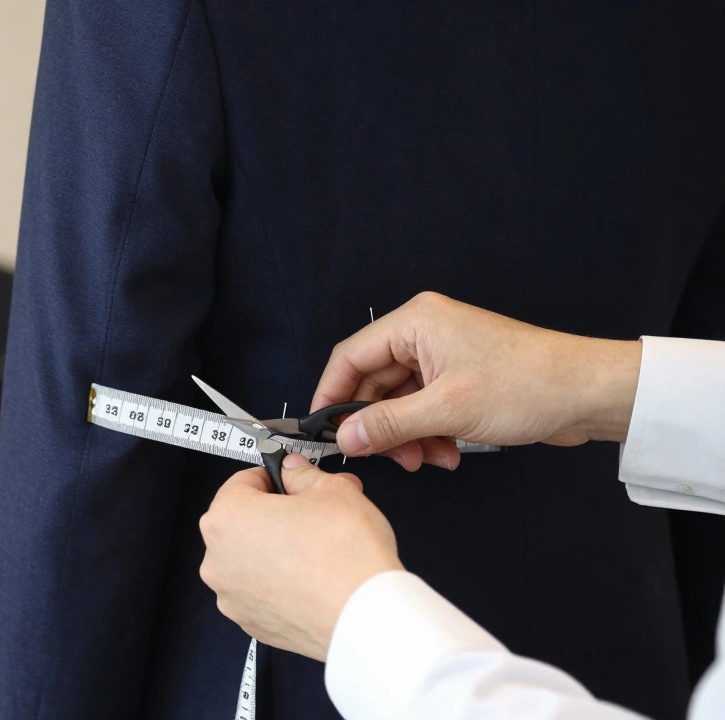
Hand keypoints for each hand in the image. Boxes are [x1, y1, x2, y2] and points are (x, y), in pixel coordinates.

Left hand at [199, 460, 401, 660]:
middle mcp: (217, 560)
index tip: (294, 483)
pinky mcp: (251, 623)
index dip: (275, 478)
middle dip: (278, 514)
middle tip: (315, 514)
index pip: (243, 482)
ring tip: (317, 550)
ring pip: (251, 559)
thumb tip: (294, 471)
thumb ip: (303, 474)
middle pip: (244, 522)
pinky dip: (279, 583)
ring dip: (277, 549)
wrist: (365, 617)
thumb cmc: (345, 557)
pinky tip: (311, 579)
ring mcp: (232, 596)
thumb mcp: (332, 490)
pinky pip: (260, 591)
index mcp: (226, 518)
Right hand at [313, 292, 641, 468]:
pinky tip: (447, 454)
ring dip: (408, 436)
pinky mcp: (460, 380)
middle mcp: (425, 335)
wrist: (589, 393)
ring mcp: (443, 358)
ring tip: (428, 459)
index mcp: (416, 323)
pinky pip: (424, 409)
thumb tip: (347, 437)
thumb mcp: (447, 410)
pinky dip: (429, 435)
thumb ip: (389, 424)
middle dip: (381, 426)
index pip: (350, 357)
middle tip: (386, 457)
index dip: (332, 396)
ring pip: (400, 402)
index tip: (322, 430)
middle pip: (374, 384)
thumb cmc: (530, 384)